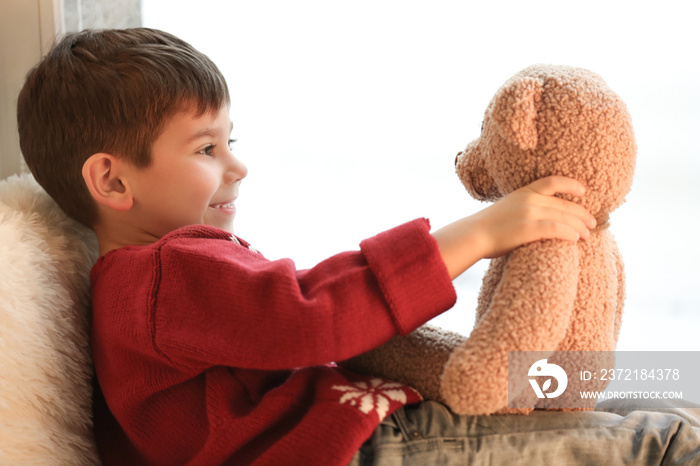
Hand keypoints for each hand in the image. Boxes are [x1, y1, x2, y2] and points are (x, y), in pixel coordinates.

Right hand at [433, 176, 595, 277]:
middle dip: (582, 214)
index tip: (584, 192)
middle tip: (592, 223)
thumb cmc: (488, 227)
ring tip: (587, 235)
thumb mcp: (507, 208)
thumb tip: (542, 216)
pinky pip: (556, 229)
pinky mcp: (528, 229)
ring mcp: (529, 213)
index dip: (571, 185)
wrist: (473, 235)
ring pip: (564, 218)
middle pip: (564, 204)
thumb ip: (524, 208)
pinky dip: (569, 234)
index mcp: (523, 192)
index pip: (552, 182)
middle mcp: (529, 200)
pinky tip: (575, 239)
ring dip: (579, 227)